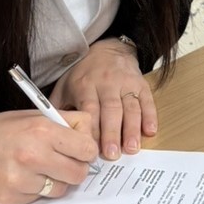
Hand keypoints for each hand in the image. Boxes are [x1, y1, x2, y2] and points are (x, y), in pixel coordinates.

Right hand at [0, 110, 97, 203]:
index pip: (87, 149)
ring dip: (55, 181)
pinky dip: (36, 190)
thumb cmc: (3, 130)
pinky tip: (22, 177)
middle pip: (79, 173)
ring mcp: (21, 181)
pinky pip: (40, 199)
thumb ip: (67, 122)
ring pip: (61, 190)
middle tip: (62, 161)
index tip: (79, 149)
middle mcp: (32, 156)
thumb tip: (93, 138)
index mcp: (41, 130)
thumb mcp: (35, 115)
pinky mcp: (12, 199)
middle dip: (75, 168)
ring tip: (38, 168)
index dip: (86, 149)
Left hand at [49, 38, 155, 160]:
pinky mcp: (141, 84)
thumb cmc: (83, 73)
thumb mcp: (65, 85)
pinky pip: (147, 100)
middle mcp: (106, 83)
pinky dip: (150, 116)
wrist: (107, 49)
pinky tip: (150, 132)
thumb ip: (59, 108)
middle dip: (112, 133)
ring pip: (130, 107)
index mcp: (85, 85)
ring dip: (132, 129)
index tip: (90, 149)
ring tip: (132, 148)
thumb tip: (53, 133)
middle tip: (112, 154)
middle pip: (111, 110)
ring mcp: (125, 83)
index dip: (91, 129)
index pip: (89, 109)